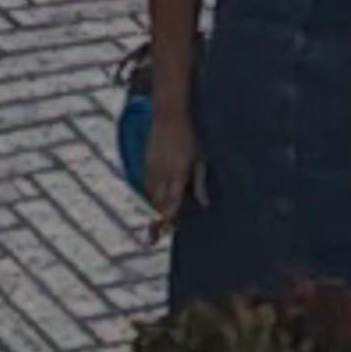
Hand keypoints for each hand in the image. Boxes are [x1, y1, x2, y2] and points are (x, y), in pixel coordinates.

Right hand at [139, 110, 196, 226]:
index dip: (167, 219)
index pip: (170, 203)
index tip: (165, 232)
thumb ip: (199, 183)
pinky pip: (146, 184)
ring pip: (150, 195)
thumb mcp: (200, 158)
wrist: (168, 114)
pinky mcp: (146, 161)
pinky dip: (150, 194)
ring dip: (153, 208)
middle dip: (156, 220)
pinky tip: (154, 199)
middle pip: (157, 203)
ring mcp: (151, 167)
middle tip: (155, 237)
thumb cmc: (189, 135)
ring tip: (155, 222)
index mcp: (177, 174)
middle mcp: (162, 174)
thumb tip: (204, 205)